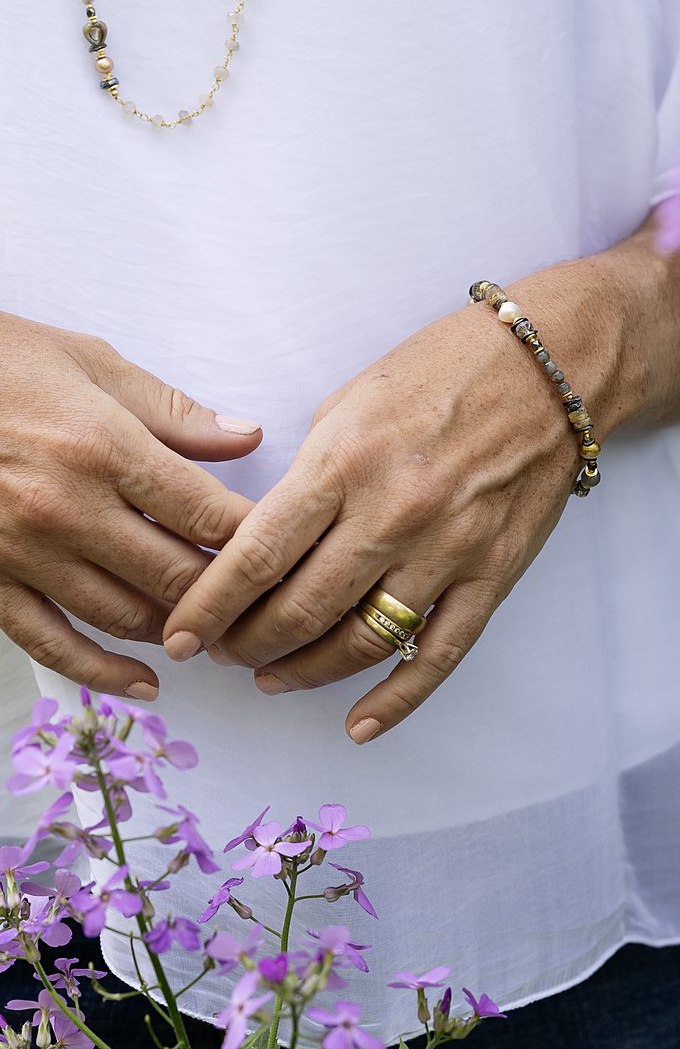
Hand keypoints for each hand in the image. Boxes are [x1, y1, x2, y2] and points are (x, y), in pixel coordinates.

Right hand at [0, 313, 260, 698]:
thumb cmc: (3, 364)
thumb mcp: (92, 364)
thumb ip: (174, 412)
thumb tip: (248, 438)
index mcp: (104, 448)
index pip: (206, 513)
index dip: (255, 538)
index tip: (282, 547)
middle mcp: (67, 509)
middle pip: (175, 574)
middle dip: (226, 593)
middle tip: (260, 601)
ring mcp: (25, 552)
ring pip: (124, 616)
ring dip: (177, 630)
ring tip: (215, 633)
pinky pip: (52, 645)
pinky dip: (103, 674)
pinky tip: (147, 685)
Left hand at [161, 255, 639, 742]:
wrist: (550, 368)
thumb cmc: (444, 369)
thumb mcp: (351, 401)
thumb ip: (308, 473)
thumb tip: (263, 539)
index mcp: (344, 461)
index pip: (257, 555)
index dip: (209, 606)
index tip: (181, 635)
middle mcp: (391, 513)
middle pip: (300, 609)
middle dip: (247, 643)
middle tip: (222, 652)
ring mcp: (446, 550)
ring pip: (360, 642)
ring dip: (303, 672)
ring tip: (271, 677)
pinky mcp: (492, 575)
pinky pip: (437, 655)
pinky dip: (396, 700)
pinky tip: (359, 723)